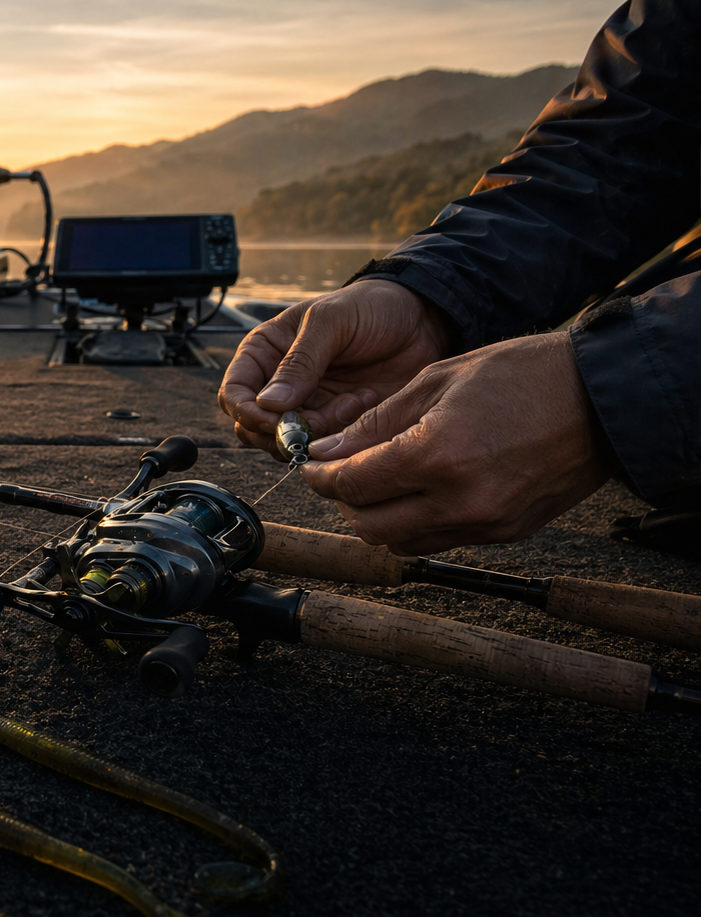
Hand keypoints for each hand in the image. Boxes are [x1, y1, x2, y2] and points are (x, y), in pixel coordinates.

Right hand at [218, 281, 449, 458]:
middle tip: (313, 422)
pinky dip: (341, 434)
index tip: (273, 418)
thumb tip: (269, 403)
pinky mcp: (336, 424)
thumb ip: (299, 360)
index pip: (234, 393)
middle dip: (281, 431)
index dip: (246, 411)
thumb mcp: (331, 321)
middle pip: (253, 428)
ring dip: (317, 432)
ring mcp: (307, 407)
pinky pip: (323, 446)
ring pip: (288, 442)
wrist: (422, 320)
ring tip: (350, 401)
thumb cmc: (371, 307)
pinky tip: (362, 402)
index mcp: (265, 353)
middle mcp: (279, 384)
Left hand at [300, 331, 611, 554]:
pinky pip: (440, 541)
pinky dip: (417, 522)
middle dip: (344, 501)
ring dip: (378, 517)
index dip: (322, 477)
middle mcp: (459, 501)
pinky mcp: (506, 534)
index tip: (311, 465)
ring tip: (380, 481)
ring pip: (401, 542)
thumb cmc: (524, 375)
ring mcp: (485, 524)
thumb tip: (327, 452)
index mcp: (436, 457)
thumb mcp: (437, 380)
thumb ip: (375, 423)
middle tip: (340, 473)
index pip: (353, 485)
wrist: (604, 397)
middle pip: (369, 525)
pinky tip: (420, 490)